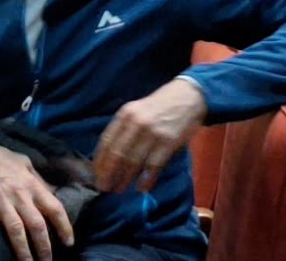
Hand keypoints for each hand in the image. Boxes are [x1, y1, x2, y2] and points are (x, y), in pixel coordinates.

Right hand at [0, 140, 74, 260]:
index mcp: (33, 186)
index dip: (64, 226)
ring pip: (16, 230)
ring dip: (22, 250)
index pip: (55, 208)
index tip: (69, 241)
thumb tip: (54, 193)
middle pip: (37, 225)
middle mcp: (20, 196)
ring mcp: (1, 202)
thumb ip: (40, 181)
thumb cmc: (2, 158)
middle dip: (44, 246)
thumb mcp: (27, 164)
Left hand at [93, 78, 208, 192]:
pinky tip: (141, 187)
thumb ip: (124, 129)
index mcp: (125, 114)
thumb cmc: (161, 105)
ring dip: (124, 179)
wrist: (189, 95)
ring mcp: (152, 133)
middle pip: (117, 154)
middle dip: (108, 173)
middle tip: (104, 187)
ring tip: (119, 189)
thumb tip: (110, 156)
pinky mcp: (168, 142)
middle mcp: (136, 123)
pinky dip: (146, 179)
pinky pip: (153, 165)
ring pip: (133, 161)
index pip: (106, 141)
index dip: (99, 161)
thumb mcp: (137, 110)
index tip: (96, 175)